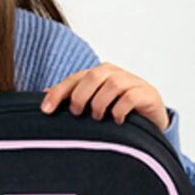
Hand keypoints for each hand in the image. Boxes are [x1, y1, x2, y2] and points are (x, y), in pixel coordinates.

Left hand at [40, 64, 169, 132]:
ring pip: (112, 84)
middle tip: (77, 113)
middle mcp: (114, 74)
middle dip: (80, 95)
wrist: (150, 116)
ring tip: (97, 118)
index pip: (74, 79)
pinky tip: (116, 120)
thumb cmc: (117, 109)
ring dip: (100, 103)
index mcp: (98, 75)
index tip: (46, 110)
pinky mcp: (146, 93)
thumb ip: (71, 98)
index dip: (58, 92)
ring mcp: (131, 82)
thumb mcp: (92, 104)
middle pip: (93, 76)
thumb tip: (44, 95)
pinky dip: (120, 109)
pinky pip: (131, 97)